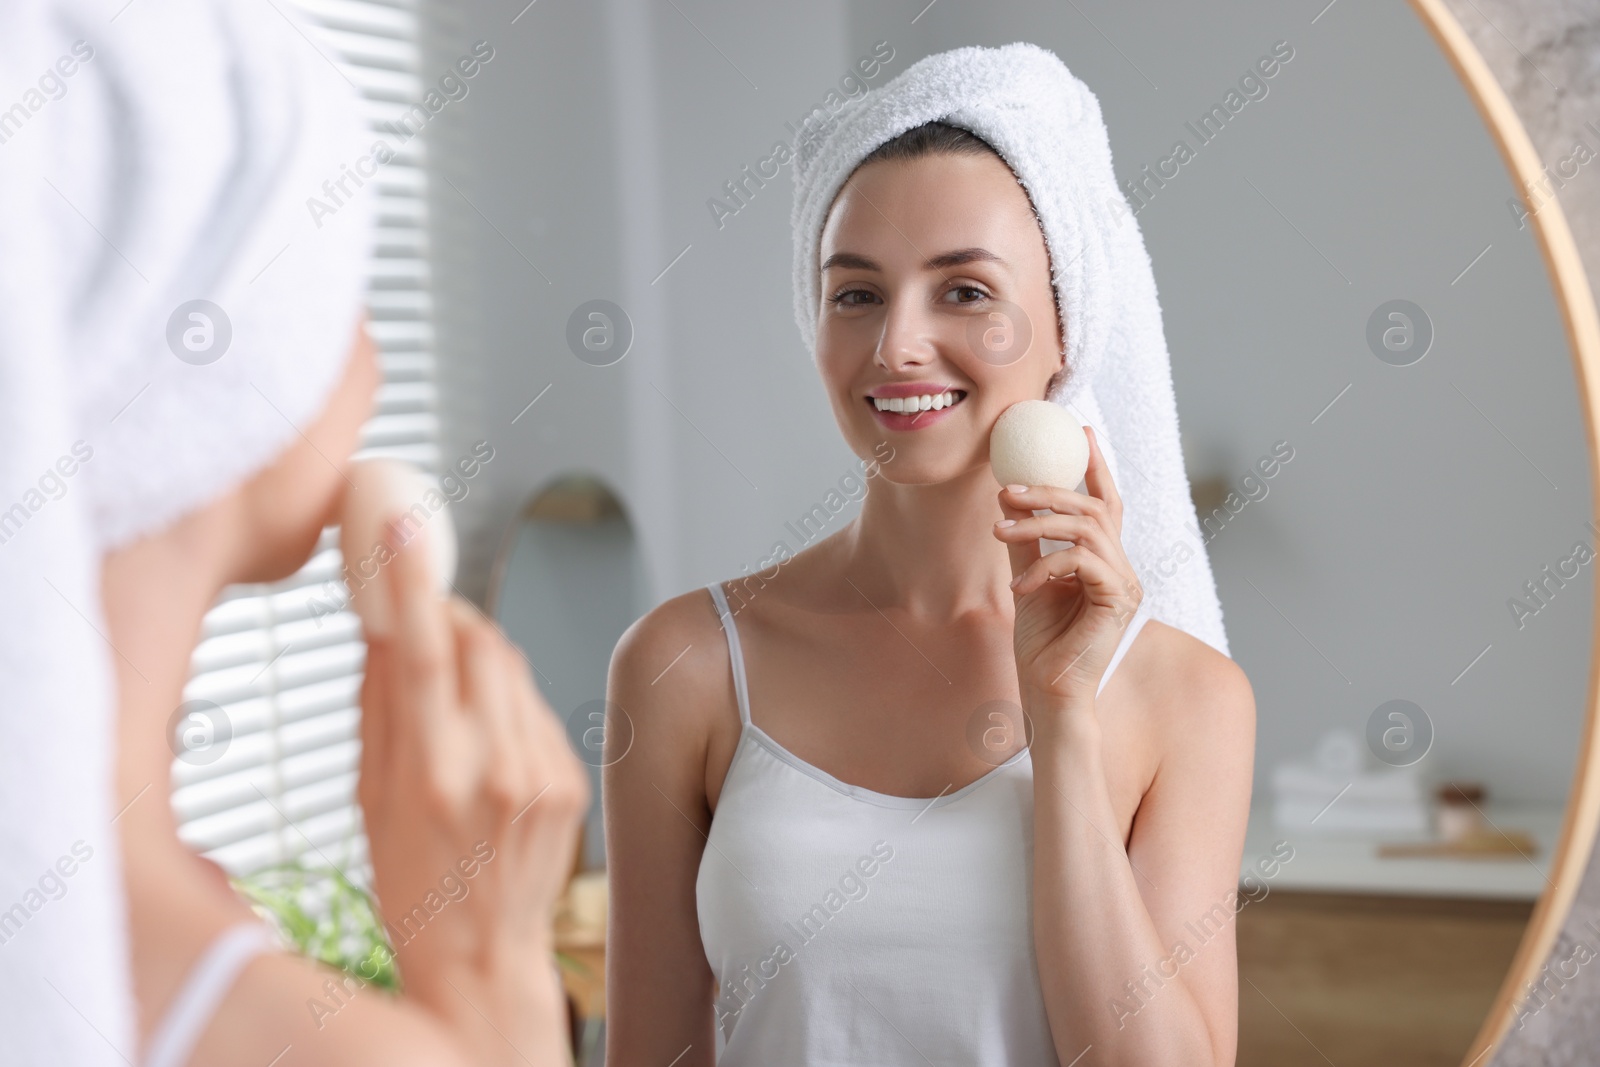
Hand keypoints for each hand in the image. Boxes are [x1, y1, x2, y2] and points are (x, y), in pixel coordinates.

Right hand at [357, 517, 589, 1061]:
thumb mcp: (369, 801)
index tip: (400, 522)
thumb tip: (382, 622)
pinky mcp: (574, 778)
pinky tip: (487, 744)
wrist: (484, 959)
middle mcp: (497, 769)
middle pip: (480, 642)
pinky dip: (506, 700)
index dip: (409, 581)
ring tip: (449, 708)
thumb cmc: (410, 885)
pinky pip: (536, 704)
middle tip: (417, 622)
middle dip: (445, 617)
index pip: (422, 653)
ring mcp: (545, 773)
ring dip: (475, 658)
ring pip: (512, 667)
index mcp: (433, 777)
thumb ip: (379, 706)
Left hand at [992, 425, 1143, 714]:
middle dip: (1051, 489)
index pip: (1106, 503)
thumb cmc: (1041, 645)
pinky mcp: (1118, 601)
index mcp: (1104, 561)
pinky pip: (1082, 561)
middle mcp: (1121, 568)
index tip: (1080, 431)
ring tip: (1000, 528)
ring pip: (1088, 528)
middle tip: (1009, 487)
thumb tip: (1008, 497)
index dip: (1097, 465)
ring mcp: (1124, 584)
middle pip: (1096, 508)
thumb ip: (1024, 542)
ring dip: (1040, 522)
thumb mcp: (1026, 581)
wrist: (1049, 693)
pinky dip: (1047, 565)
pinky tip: (1020, 585)